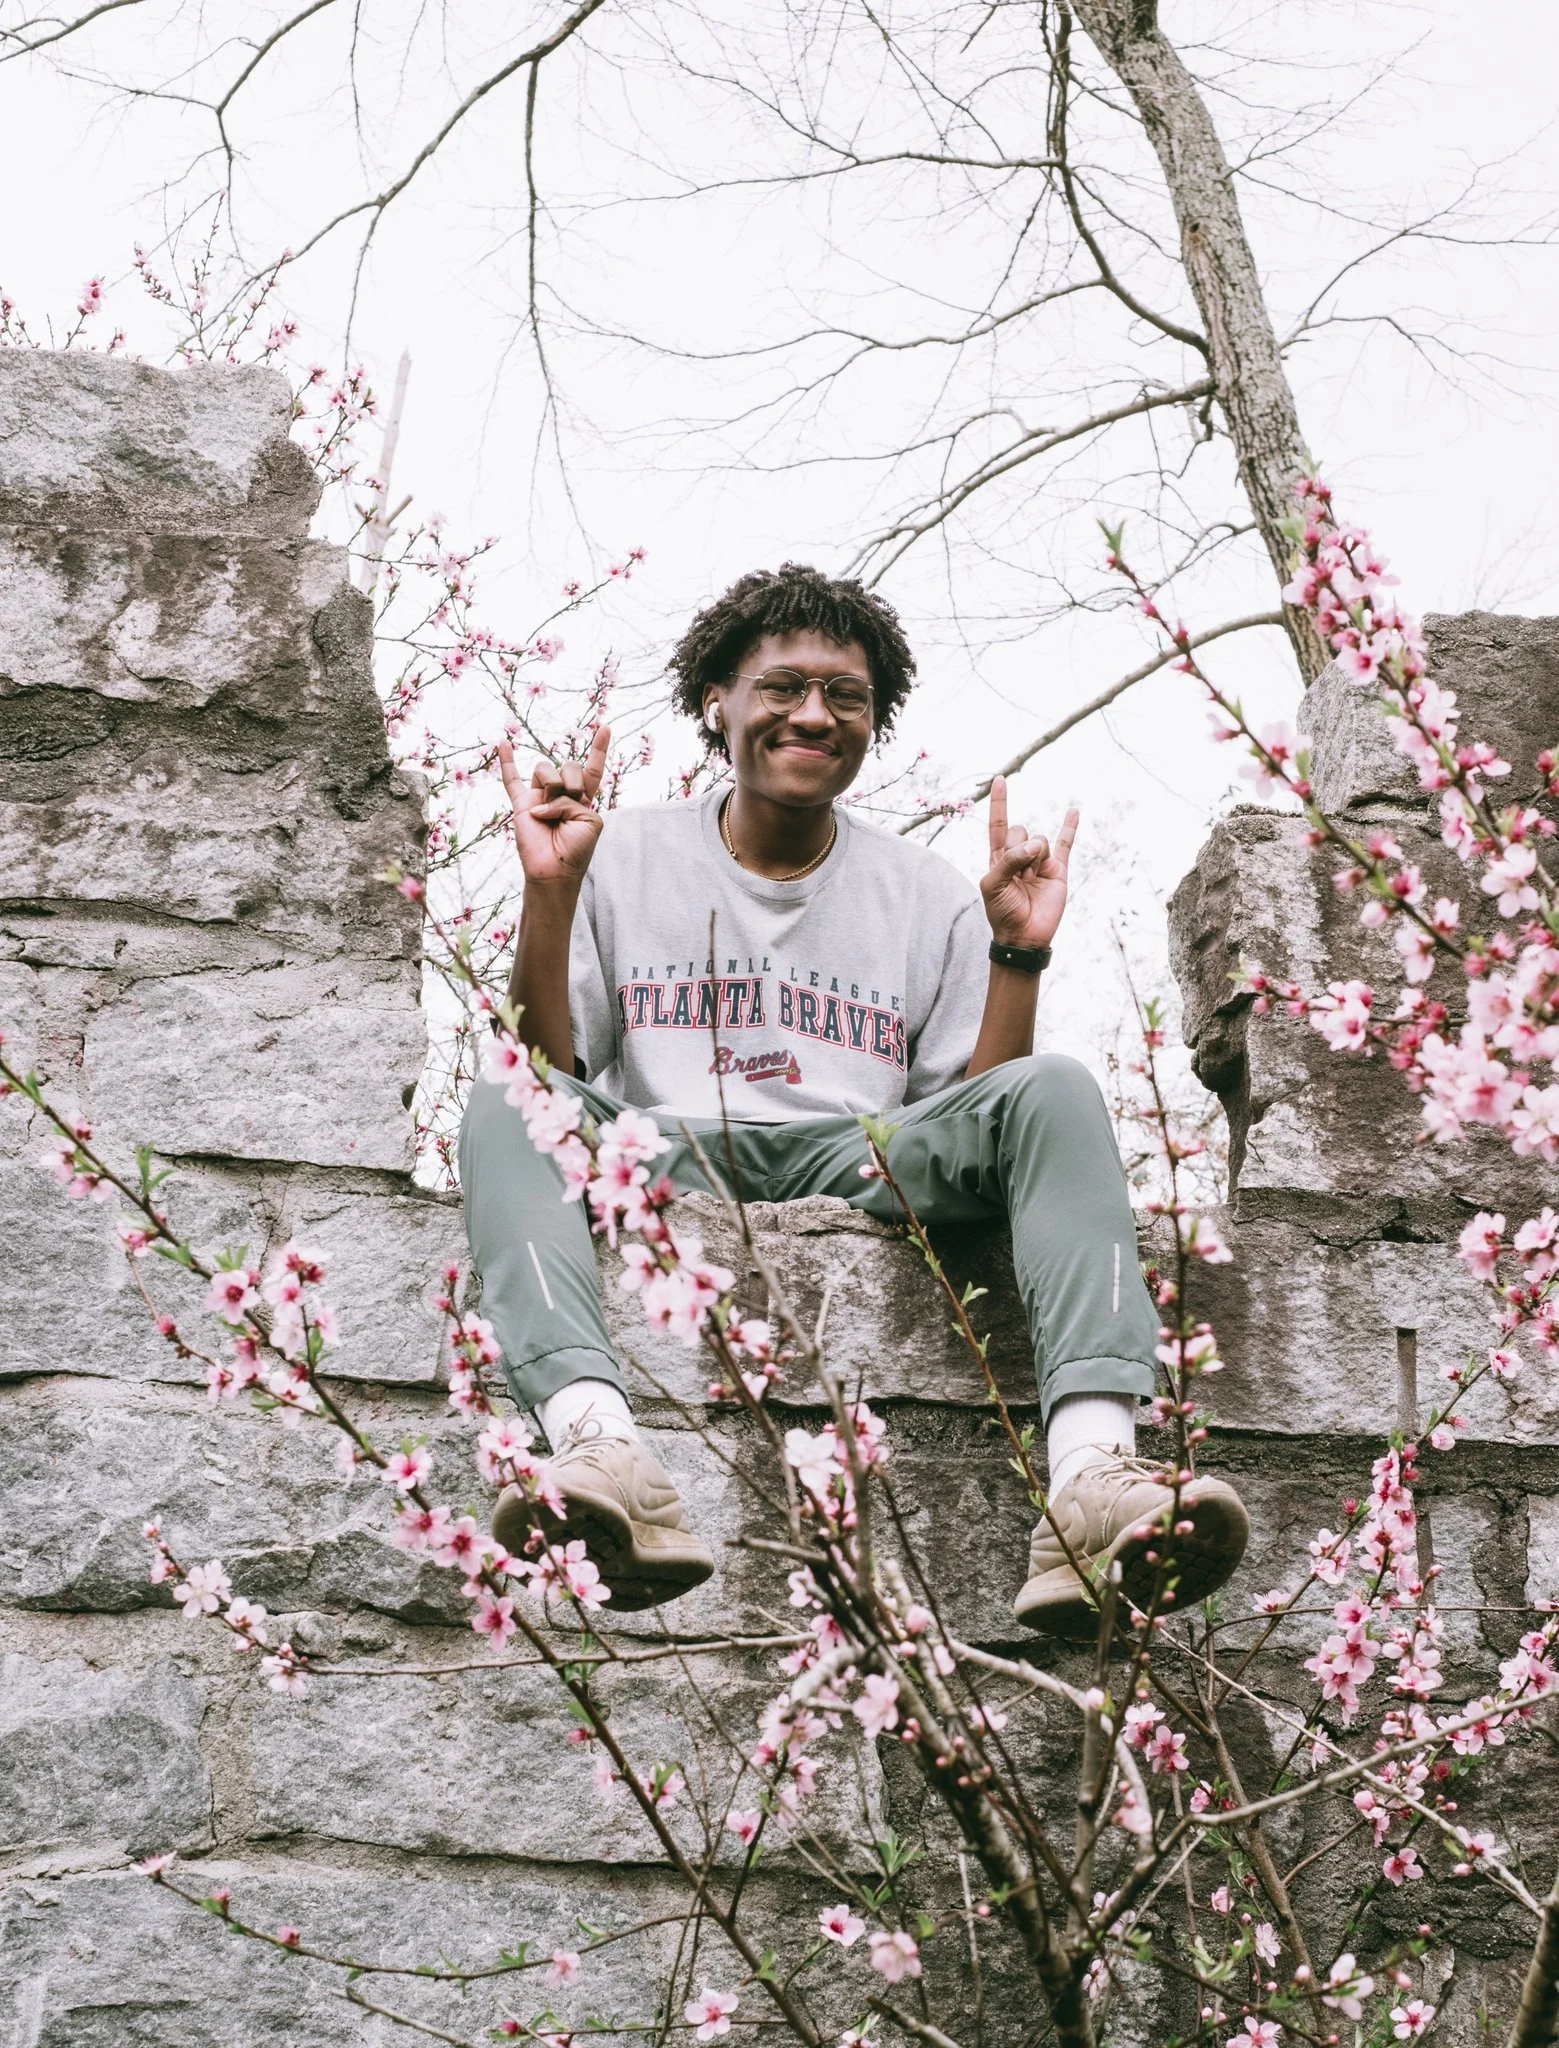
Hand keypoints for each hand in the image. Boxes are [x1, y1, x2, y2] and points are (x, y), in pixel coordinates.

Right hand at [501, 725, 610, 891]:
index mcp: (584, 798)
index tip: (605, 727)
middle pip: (569, 765)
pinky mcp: (521, 804)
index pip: (592, 768)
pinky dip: (506, 760)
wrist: (554, 870)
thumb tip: (544, 798)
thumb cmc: (576, 850)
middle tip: (572, 802)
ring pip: (545, 768)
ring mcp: (540, 796)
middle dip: (574, 781)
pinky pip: (511, 778)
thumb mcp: (590, 820)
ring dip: (553, 785)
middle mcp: (562, 793)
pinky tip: (503, 743)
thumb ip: (573, 800)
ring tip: (550, 810)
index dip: (599, 748)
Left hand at [979, 776, 1078, 949]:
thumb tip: (1035, 846)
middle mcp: (1019, 856)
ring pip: (1040, 840)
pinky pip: (1065, 844)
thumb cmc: (1002, 911)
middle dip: (1019, 849)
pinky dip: (1070, 827)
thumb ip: (1008, 860)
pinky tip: (1074, 811)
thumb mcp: (992, 884)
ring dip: (1034, 859)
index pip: (998, 824)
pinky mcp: (1058, 870)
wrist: (1023, 936)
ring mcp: (1040, 862)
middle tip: (1018, 875)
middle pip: (1021, 831)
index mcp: (999, 857)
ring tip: (1030, 880)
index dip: (1000, 802)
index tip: (1000, 779)